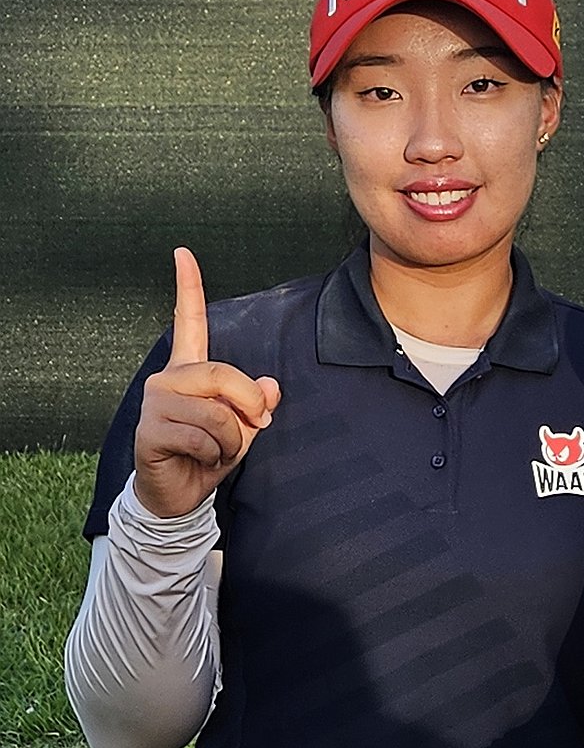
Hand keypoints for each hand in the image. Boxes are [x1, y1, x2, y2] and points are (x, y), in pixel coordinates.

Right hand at [133, 248, 280, 517]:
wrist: (181, 495)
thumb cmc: (212, 453)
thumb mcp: (246, 426)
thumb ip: (258, 403)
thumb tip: (270, 387)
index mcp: (191, 369)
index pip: (190, 321)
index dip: (187, 287)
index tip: (183, 252)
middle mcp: (168, 378)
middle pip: (222, 374)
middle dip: (250, 405)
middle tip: (257, 426)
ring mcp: (155, 402)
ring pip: (216, 413)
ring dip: (233, 439)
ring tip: (220, 449)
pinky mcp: (149, 430)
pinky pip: (203, 437)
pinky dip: (216, 454)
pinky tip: (202, 459)